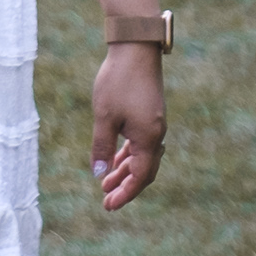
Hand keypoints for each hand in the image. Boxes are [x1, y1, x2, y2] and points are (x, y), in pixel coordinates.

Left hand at [89, 44, 165, 210]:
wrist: (135, 48)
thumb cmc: (117, 81)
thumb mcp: (104, 117)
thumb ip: (102, 147)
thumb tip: (99, 174)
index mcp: (148, 138)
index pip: (140, 177)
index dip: (125, 194)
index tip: (108, 206)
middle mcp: (156, 134)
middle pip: (144, 170)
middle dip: (125, 187)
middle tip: (106, 201)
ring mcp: (154, 124)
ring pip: (142, 157)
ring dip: (125, 171)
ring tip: (106, 183)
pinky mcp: (149, 114)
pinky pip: (141, 143)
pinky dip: (128, 154)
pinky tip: (116, 159)